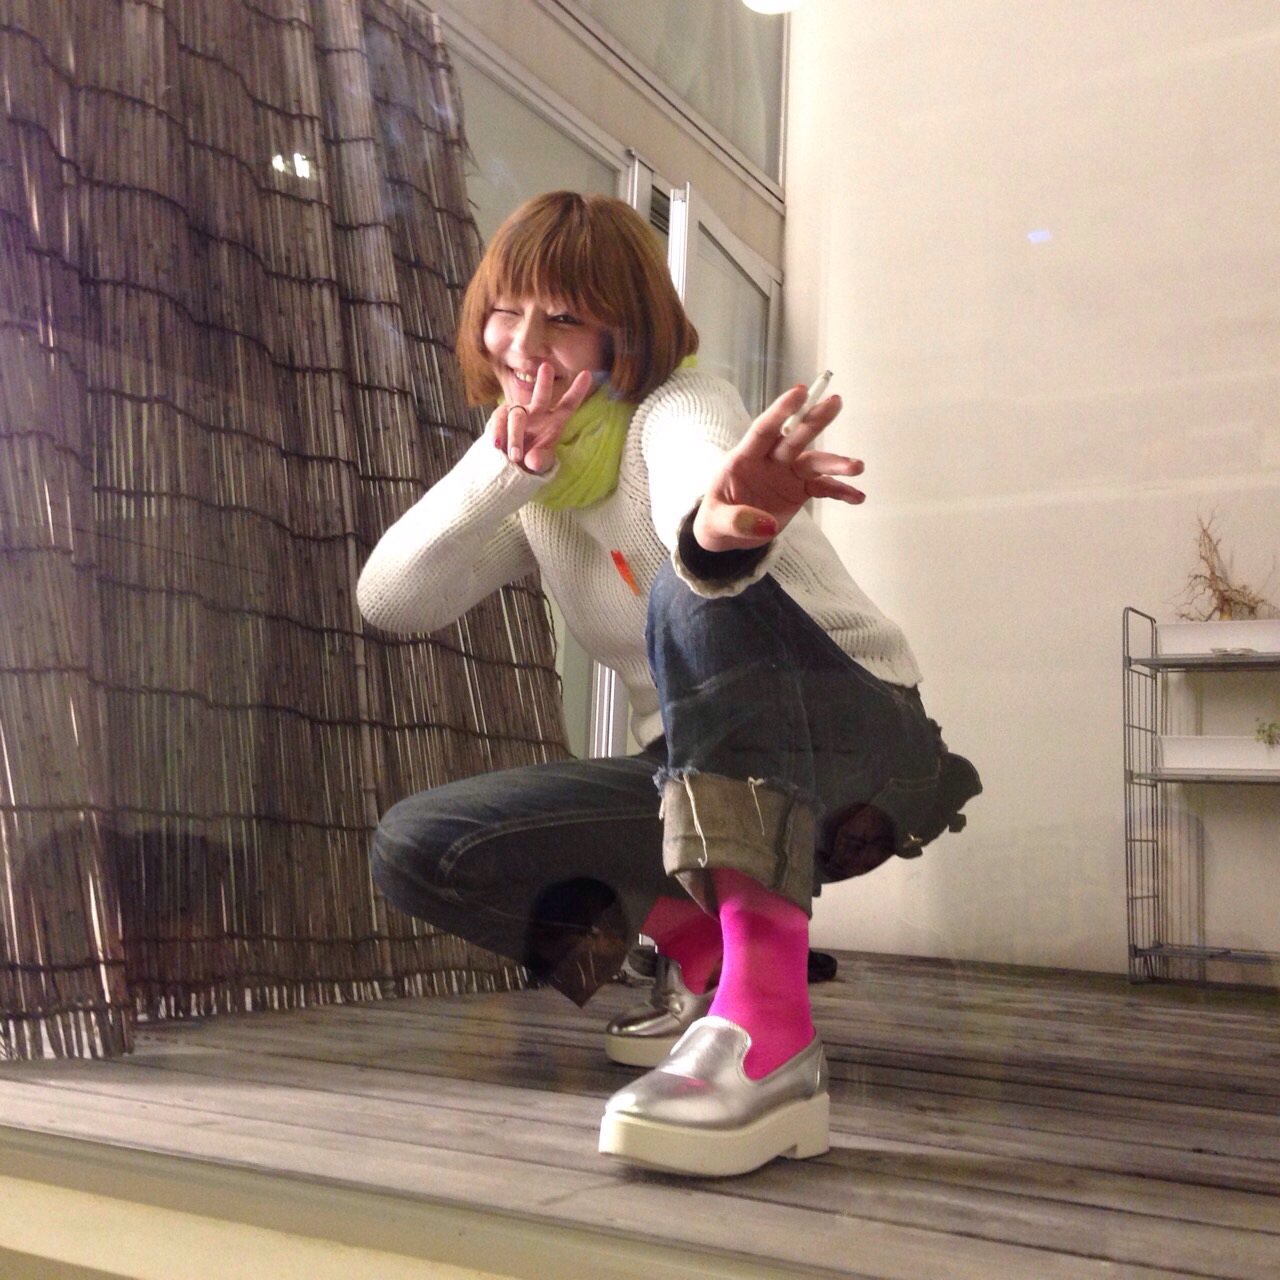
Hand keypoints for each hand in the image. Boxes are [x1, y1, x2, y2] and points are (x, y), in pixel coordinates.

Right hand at [491, 363, 594, 473]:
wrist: (510, 463)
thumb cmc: (531, 457)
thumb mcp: (540, 462)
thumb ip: (539, 461)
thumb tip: (533, 461)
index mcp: (554, 419)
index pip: (568, 404)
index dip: (577, 390)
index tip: (587, 373)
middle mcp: (537, 411)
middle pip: (541, 396)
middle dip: (544, 382)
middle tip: (546, 367)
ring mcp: (518, 412)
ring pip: (517, 416)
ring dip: (515, 436)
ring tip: (515, 457)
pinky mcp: (500, 417)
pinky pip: (499, 421)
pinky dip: (497, 433)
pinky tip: (496, 445)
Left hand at [692, 383, 863, 551]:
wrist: (728, 533)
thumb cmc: (717, 520)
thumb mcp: (715, 523)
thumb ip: (737, 521)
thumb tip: (767, 525)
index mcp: (744, 458)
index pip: (763, 430)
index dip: (781, 411)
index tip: (800, 391)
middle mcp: (769, 460)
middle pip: (794, 437)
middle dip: (814, 420)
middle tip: (836, 402)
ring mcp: (787, 474)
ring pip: (814, 462)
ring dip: (835, 463)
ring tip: (857, 467)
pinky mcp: (800, 490)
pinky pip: (823, 488)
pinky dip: (840, 491)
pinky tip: (857, 497)